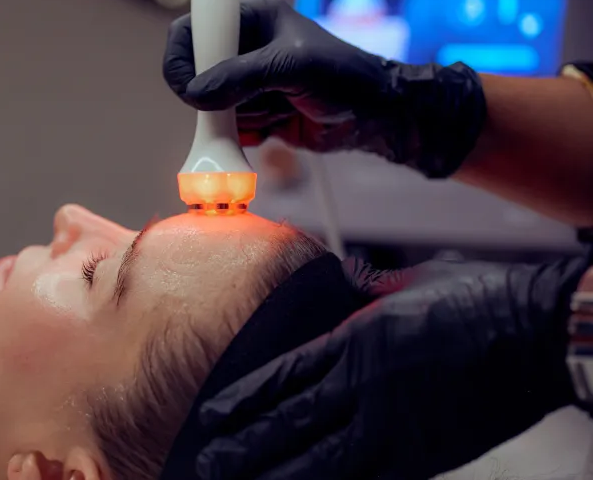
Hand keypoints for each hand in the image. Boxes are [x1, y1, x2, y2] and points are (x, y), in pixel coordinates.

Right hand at [162, 0, 487, 178]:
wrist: (373, 117)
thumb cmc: (342, 76)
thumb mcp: (292, 66)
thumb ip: (241, 77)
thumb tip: (195, 95)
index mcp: (249, 18)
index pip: (191, 31)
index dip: (182, 59)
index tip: (191, 89)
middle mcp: (241, 47)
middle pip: (194, 75)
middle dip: (214, 98)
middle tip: (237, 109)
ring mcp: (244, 82)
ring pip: (210, 107)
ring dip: (238, 118)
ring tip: (279, 110)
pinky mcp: (251, 112)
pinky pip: (227, 130)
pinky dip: (245, 135)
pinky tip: (279, 125)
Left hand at [195, 256, 590, 479]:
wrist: (537, 331)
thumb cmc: (476, 299)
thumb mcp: (406, 285)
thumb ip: (362, 292)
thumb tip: (338, 282)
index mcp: (355, 338)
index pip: (282, 375)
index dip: (242, 399)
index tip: (212, 414)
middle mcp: (365, 385)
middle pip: (288, 423)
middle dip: (242, 445)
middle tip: (205, 461)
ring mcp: (393, 425)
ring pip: (317, 461)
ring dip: (273, 474)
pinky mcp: (423, 455)